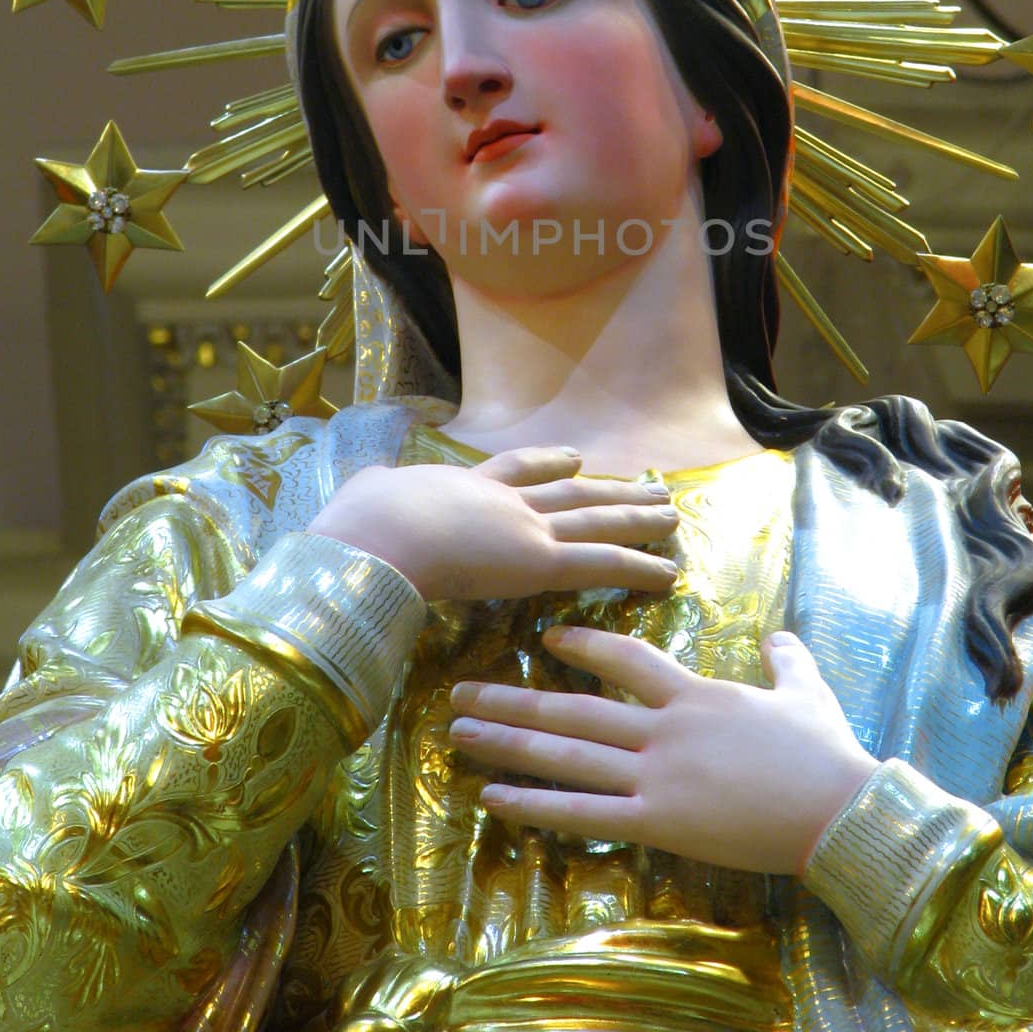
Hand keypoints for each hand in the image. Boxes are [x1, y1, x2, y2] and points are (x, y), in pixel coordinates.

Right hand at [307, 446, 679, 602]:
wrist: (375, 534)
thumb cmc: (360, 523)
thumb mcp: (367, 494)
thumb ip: (375, 489)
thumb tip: (368, 483)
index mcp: (461, 485)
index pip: (514, 472)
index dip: (548, 464)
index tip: (575, 459)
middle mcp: (503, 499)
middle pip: (570, 491)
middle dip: (610, 490)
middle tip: (648, 485)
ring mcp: (525, 526)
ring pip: (596, 519)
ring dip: (638, 517)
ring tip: (672, 513)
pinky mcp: (540, 561)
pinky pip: (602, 564)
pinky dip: (639, 567)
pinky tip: (669, 572)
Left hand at [448, 625, 877, 875]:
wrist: (839, 805)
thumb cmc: (825, 751)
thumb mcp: (806, 692)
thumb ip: (784, 658)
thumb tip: (779, 633)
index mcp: (694, 694)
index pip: (626, 658)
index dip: (585, 644)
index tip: (548, 637)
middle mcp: (663, 728)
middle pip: (574, 707)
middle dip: (513, 698)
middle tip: (460, 691)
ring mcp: (656, 775)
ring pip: (568, 753)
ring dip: (509, 741)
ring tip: (460, 733)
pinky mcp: (658, 823)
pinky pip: (584, 814)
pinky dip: (535, 804)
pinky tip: (494, 798)